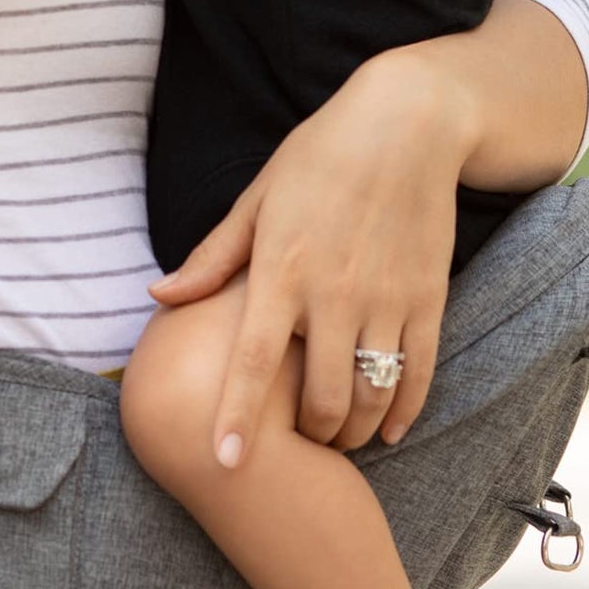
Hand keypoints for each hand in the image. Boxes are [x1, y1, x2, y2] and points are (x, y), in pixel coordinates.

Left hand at [150, 50, 479, 463]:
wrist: (408, 124)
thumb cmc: (320, 158)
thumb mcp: (258, 200)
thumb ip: (213, 259)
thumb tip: (160, 297)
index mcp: (282, 269)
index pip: (252, 360)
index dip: (238, 416)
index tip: (225, 463)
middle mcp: (335, 292)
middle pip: (319, 397)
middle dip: (307, 438)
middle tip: (295, 447)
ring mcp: (387, 298)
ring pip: (372, 394)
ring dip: (353, 432)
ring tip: (337, 441)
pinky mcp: (429, 298)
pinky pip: (420, 373)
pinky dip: (404, 411)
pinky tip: (389, 429)